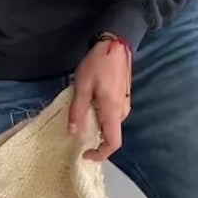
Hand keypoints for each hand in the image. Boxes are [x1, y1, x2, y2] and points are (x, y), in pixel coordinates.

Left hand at [68, 37, 132, 162]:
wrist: (115, 43)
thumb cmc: (98, 63)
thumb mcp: (81, 87)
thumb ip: (77, 112)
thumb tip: (73, 133)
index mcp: (112, 111)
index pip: (113, 143)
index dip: (100, 154)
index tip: (85, 154)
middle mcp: (122, 111)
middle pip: (110, 134)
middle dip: (94, 138)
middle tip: (76, 130)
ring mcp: (124, 103)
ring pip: (110, 124)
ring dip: (96, 125)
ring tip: (80, 113)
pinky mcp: (122, 96)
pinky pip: (111, 113)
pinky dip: (100, 116)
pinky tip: (89, 104)